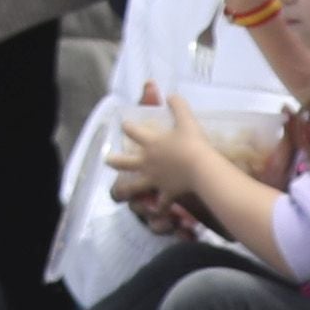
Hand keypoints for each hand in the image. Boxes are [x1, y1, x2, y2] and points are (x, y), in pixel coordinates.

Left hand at [108, 96, 222, 211]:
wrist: (200, 168)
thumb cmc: (193, 143)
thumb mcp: (187, 121)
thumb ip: (178, 107)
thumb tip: (171, 95)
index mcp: (150, 143)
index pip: (133, 131)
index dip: (127, 127)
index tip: (123, 125)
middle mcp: (147, 162)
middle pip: (125, 162)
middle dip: (115, 161)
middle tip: (108, 160)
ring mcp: (154, 179)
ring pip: (134, 186)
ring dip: (126, 189)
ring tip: (119, 192)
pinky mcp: (166, 193)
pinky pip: (161, 204)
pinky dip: (159, 209)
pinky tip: (155, 214)